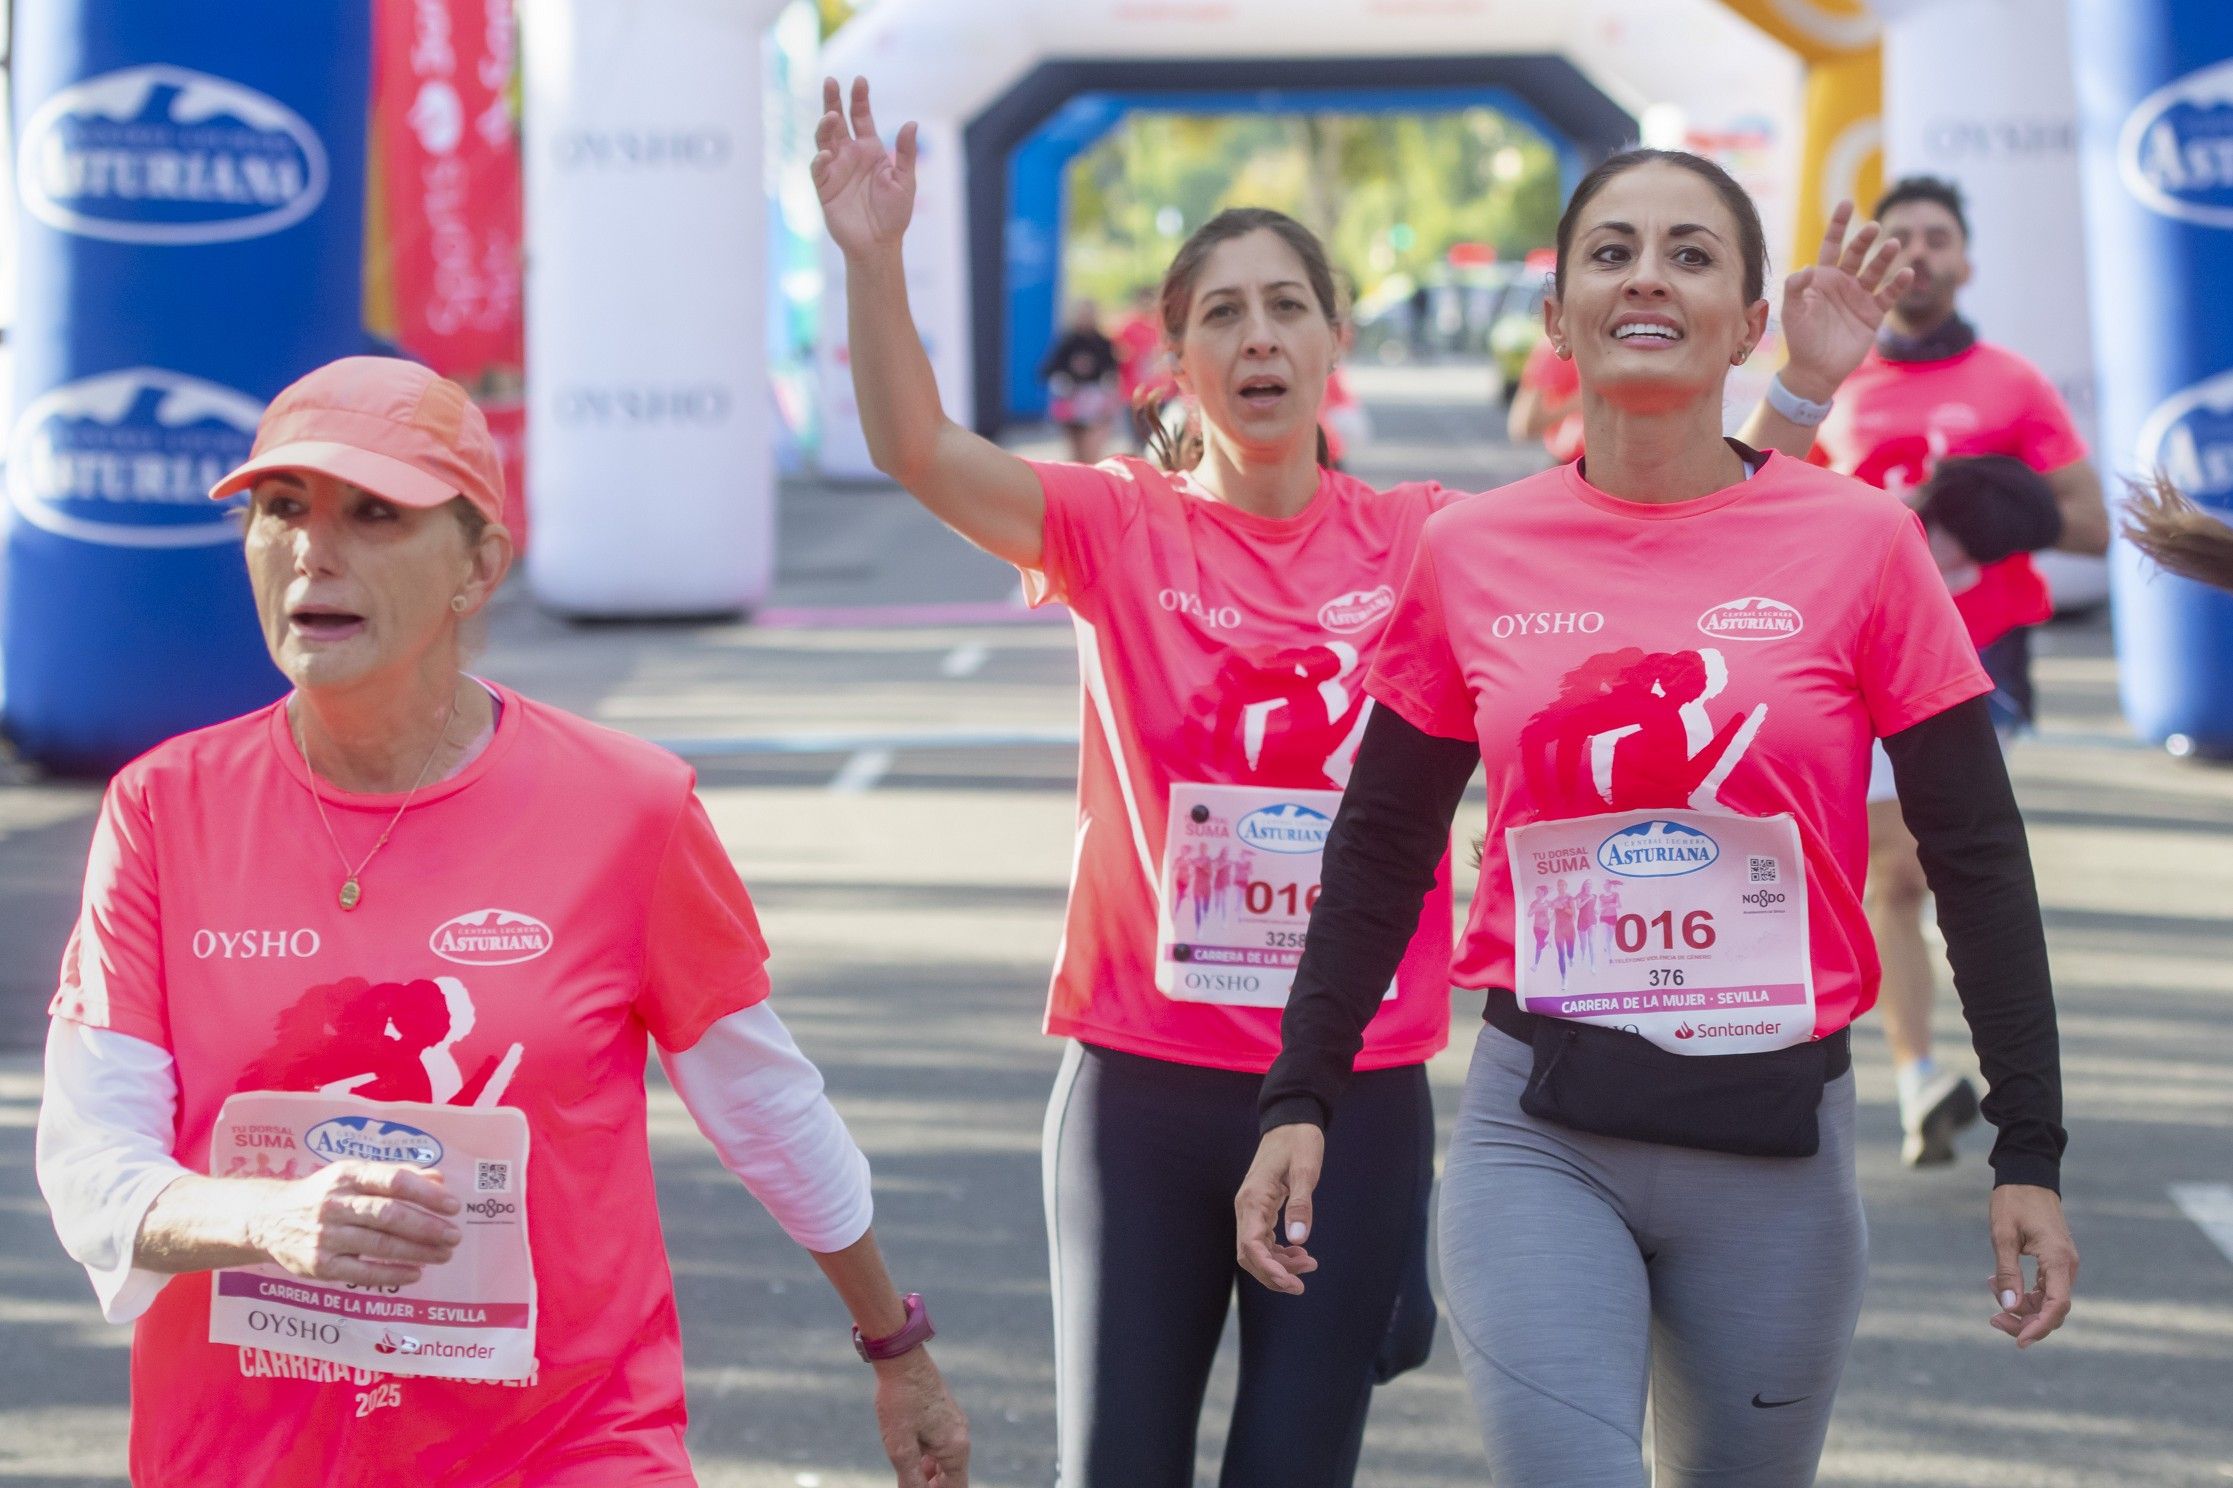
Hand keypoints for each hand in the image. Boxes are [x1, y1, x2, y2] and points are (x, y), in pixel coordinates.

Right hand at [247, 1161, 461, 1286]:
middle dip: (427, 1227)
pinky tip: (416, 1273)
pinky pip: (362, 1272)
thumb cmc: (324, 1194)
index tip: (453, 1206)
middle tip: (454, 1236)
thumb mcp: (353, 1175)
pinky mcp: (318, 1265)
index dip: (426, 1194)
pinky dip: (392, 1274)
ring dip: (417, 1251)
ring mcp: (325, 1236)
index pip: (393, 1181)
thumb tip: (440, 1180)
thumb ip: (396, 1175)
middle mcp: (335, 1204)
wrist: (268, 1219)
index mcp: (347, 1175)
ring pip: (380, 1245)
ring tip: (444, 1254)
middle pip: (389, 1215)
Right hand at [812, 76, 917, 257]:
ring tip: (831, 116)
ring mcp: (835, 169)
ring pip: (824, 140)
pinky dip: (821, 159)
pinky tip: (827, 153)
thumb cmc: (894, 214)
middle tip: (830, 80)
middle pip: (837, 120)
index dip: (859, 98)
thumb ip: (905, 153)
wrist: (879, 244)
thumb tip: (912, 123)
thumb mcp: (905, 180)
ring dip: (825, 126)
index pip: (861, 117)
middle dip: (833, 100)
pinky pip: (819, 168)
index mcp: (869, 149)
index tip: (860, 80)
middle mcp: (850, 154)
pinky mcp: (824, 187)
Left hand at [870, 1348, 969, 1486]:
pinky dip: (928, 1456)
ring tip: (906, 1474)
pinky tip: (910, 1454)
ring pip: (945, 1459)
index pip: (955, 1487)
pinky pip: (942, 1443)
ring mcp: (955, 1422)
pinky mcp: (945, 1413)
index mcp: (956, 1447)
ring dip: (928, 1473)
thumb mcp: (900, 1447)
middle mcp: (961, 1435)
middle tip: (908, 1485)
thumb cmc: (900, 1400)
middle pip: (952, 1475)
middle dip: (933, 1485)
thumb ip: (910, 1479)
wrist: (901, 1358)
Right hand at [1235, 1123, 1325, 1294]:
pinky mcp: (1260, 1208)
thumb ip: (1301, 1205)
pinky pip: (1264, 1239)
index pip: (1251, 1246)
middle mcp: (1247, 1207)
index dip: (1269, 1269)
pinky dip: (1279, 1252)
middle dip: (1273, 1274)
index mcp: (1254, 1199)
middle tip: (1300, 1285)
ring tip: (1309, 1265)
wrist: (1291, 1120)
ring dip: (1279, 1264)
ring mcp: (1252, 1208)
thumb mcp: (1305, 1170)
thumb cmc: (1299, 1141)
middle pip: (1249, 1255)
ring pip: (1256, 1250)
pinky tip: (1300, 1253)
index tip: (1291, 1283)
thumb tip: (1298, 1241)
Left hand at [1776, 200, 1915, 401]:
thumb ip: (1796, 288)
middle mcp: (1843, 283)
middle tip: (1872, 228)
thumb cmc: (1800, 339)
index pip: (1832, 244)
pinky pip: (1889, 295)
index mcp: (1822, 278)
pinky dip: (1899, 284)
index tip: (1847, 203)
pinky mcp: (1873, 314)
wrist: (1815, 369)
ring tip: (1894, 245)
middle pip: (1857, 254)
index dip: (1838, 225)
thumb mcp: (1793, 312)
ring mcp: (1860, 297)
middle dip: (1864, 240)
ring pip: (1876, 271)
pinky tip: (1907, 273)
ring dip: (1885, 257)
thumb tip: (1806, 268)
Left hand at [1987, 1184, 2077, 1347]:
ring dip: (2022, 1307)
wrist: (2028, 1177)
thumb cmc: (2014, 1202)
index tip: (2020, 1341)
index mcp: (2058, 1259)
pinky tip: (1998, 1283)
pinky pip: (2044, 1289)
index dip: (2039, 1327)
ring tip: (1992, 1288)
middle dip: (2025, 1321)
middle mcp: (2066, 1266)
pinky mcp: (2055, 1262)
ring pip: (2048, 1302)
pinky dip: (2024, 1293)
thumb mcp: (2002, 1235)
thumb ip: (2007, 1272)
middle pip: (2053, 1310)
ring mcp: (2063, 1265)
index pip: (2057, 1305)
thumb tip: (2009, 1306)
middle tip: (1993, 1320)